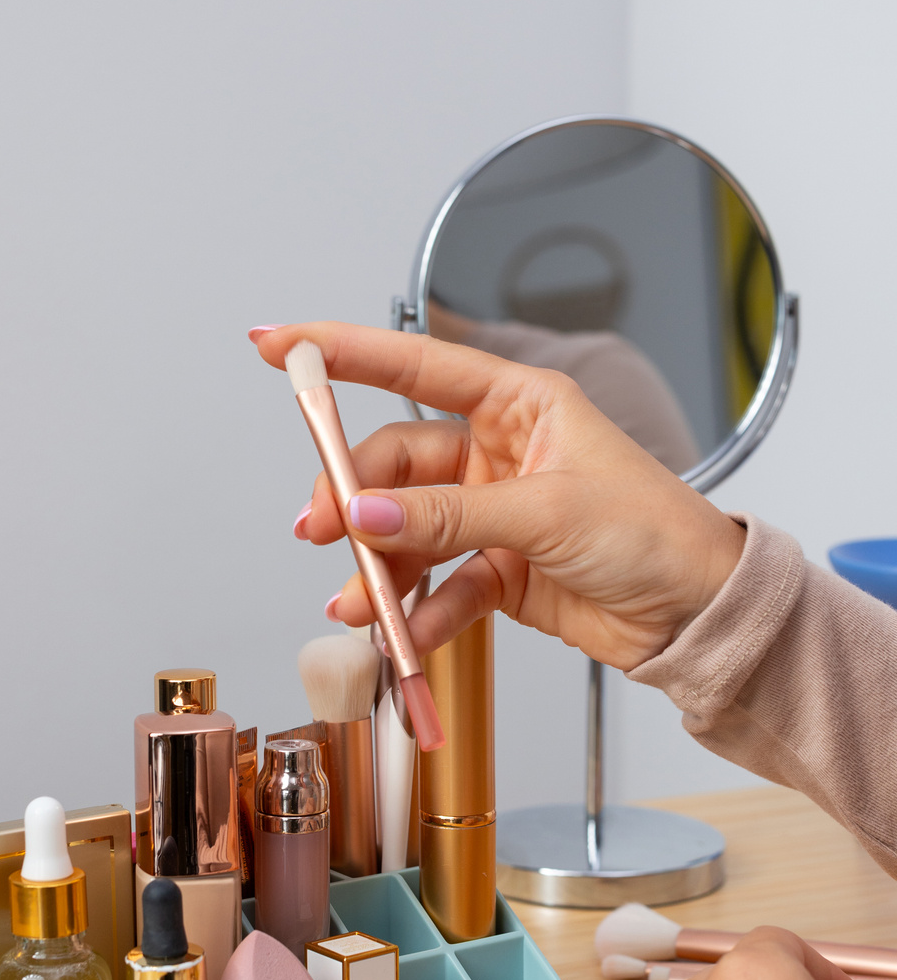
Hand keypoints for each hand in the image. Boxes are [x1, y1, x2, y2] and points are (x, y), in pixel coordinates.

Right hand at [251, 321, 743, 668]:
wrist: (700, 614)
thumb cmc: (656, 534)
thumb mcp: (547, 513)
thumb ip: (450, 515)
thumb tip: (367, 515)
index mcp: (520, 404)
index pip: (416, 364)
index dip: (342, 351)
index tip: (279, 344)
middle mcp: (500, 451)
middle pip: (397, 464)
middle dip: (354, 498)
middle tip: (321, 529)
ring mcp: (495, 512)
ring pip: (409, 529)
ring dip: (378, 566)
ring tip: (357, 601)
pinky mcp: (499, 569)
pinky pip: (439, 584)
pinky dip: (419, 611)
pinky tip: (407, 635)